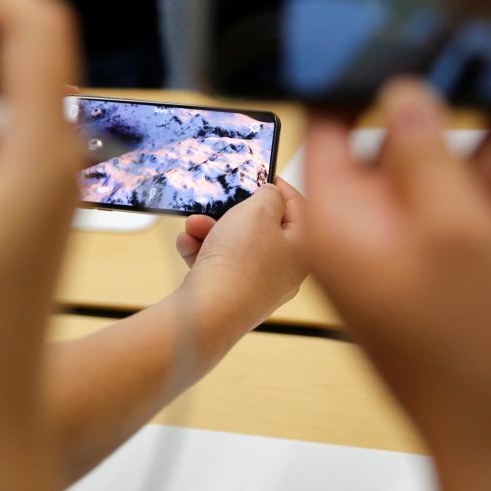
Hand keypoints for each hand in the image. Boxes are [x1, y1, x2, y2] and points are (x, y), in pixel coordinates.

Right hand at [176, 178, 306, 321]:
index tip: (264, 177)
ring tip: (193, 227)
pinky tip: (187, 245)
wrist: (207, 314)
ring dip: (211, 230)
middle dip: (232, 213)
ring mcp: (257, 287)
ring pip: (235, 246)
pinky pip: (219, 265)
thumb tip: (271, 195)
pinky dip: (202, 252)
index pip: (300, 210)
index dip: (281, 189)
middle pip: (261, 229)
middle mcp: (284, 271)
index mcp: (303, 251)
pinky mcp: (232, 296)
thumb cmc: (238, 264)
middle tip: (219, 203)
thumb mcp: (257, 211)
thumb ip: (269, 195)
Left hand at [305, 80, 490, 490]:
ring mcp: (419, 257)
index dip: (353, 84)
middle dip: (448, 111)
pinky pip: (480, 211)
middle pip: (398, 151)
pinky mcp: (461, 275)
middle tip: (482, 65)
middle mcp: (371, 238)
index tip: (385, 42)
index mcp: (340, 226)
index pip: (328, 133)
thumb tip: (401, 95)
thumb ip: (424, 152)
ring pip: (450, 178)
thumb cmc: (476, 359)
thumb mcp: (453, 227)